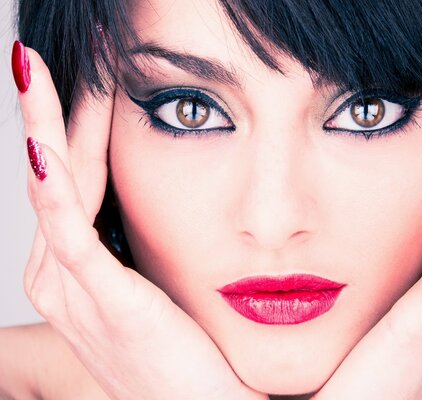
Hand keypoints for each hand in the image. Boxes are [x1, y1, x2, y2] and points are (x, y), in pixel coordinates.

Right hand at [18, 45, 265, 399]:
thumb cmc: (184, 349)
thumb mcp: (154, 285)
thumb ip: (140, 245)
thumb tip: (151, 201)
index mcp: (75, 271)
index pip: (69, 181)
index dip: (72, 126)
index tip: (91, 79)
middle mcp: (59, 277)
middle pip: (52, 176)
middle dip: (51, 112)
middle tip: (51, 57)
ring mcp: (74, 291)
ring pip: (54, 190)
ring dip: (48, 128)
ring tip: (41, 71)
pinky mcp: (103, 301)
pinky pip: (69, 233)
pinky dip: (55, 187)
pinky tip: (45, 146)